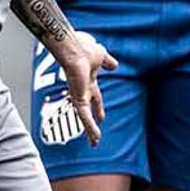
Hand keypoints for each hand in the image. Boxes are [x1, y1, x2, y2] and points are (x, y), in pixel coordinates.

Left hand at [55, 30, 117, 145]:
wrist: (74, 48)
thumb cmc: (83, 47)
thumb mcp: (101, 55)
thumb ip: (107, 62)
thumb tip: (115, 65)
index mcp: (88, 80)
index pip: (95, 97)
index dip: (98, 107)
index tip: (102, 117)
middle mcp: (82, 89)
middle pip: (88, 111)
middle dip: (92, 123)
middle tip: (95, 135)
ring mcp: (78, 95)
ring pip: (85, 117)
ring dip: (90, 131)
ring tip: (94, 143)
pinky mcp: (77, 99)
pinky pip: (84, 117)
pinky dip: (90, 127)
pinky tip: (95, 138)